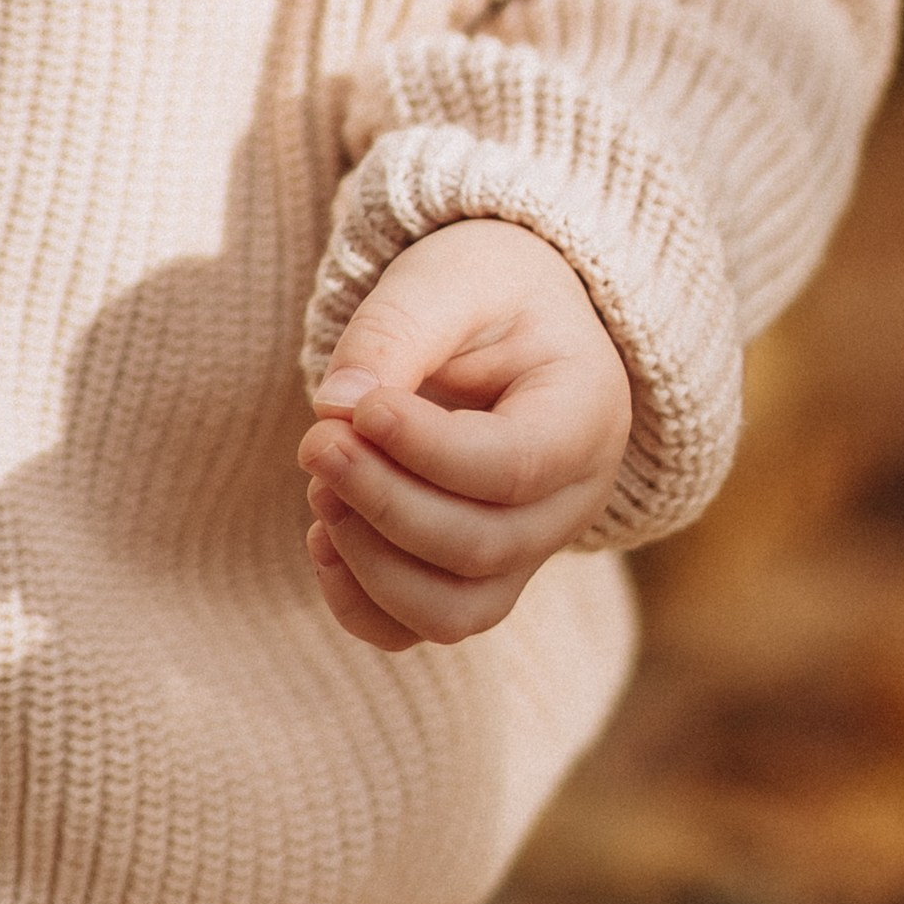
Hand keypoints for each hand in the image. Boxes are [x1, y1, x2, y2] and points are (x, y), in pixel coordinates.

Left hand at [296, 220, 631, 651]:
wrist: (509, 316)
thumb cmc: (486, 287)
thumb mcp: (448, 277)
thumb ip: (394, 332)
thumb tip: (334, 409)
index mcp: (586, 411)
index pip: (514, 467)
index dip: (424, 451)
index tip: (356, 410)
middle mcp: (572, 498)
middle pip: (483, 547)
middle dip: (384, 503)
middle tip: (316, 442)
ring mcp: (530, 547)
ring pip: (457, 609)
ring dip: (371, 563)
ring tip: (319, 487)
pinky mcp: (478, 573)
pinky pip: (424, 626)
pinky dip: (363, 604)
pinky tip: (323, 537)